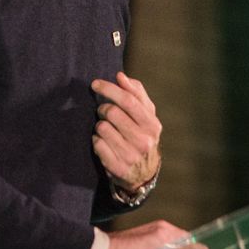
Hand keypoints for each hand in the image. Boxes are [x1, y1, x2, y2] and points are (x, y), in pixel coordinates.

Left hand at [92, 71, 161, 191]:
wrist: (145, 173)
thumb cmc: (143, 135)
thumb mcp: (146, 114)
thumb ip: (136, 93)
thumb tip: (120, 76)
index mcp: (152, 124)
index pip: (129, 100)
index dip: (110, 89)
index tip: (95, 84)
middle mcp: (144, 141)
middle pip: (113, 113)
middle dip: (103, 108)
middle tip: (103, 111)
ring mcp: (131, 156)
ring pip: (102, 128)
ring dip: (100, 125)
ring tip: (106, 129)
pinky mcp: (118, 167)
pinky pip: (97, 145)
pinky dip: (96, 140)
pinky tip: (103, 142)